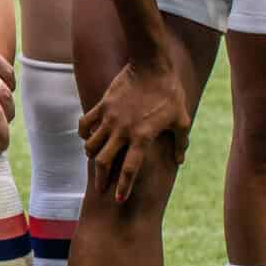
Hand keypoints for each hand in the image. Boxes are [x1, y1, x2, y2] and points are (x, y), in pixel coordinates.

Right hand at [78, 60, 190, 200]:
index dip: (124, 187)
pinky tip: (87, 137)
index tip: (119, 200)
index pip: (130, 169)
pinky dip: (84, 133)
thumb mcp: (182, 120)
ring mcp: (110, 118)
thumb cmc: (170, 94)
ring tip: (94, 160)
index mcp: (143, 138)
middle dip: (100, 178)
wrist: (152, 66)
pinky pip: (86, 123)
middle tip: (100, 188)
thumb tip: (179, 161)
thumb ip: (180, 143)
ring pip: (91, 144)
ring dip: (91, 155)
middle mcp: (123, 131)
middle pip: (103, 161)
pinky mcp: (102, 105)